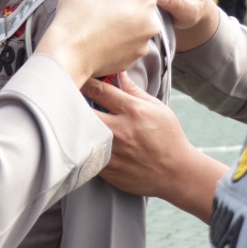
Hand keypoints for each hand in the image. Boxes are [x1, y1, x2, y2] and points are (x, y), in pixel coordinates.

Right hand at [34, 0, 160, 85]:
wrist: (68, 49)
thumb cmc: (78, 11)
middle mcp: (152, 22)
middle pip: (139, 12)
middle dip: (124, 12)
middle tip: (101, 14)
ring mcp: (143, 44)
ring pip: (134, 32)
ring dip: (121, 30)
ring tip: (99, 29)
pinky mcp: (132, 61)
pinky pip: (126, 49)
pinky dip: (115, 46)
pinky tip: (99, 42)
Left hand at [84, 73, 226, 220]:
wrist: (176, 173)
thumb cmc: (169, 138)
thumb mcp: (158, 109)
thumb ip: (135, 91)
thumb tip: (120, 74)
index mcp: (133, 111)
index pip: (100, 90)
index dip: (86, 83)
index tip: (79, 81)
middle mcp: (120, 130)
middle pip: (84, 110)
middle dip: (74, 102)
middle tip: (70, 100)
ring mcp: (112, 151)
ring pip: (81, 134)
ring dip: (77, 126)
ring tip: (74, 120)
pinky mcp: (107, 169)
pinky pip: (87, 154)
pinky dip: (83, 146)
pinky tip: (84, 142)